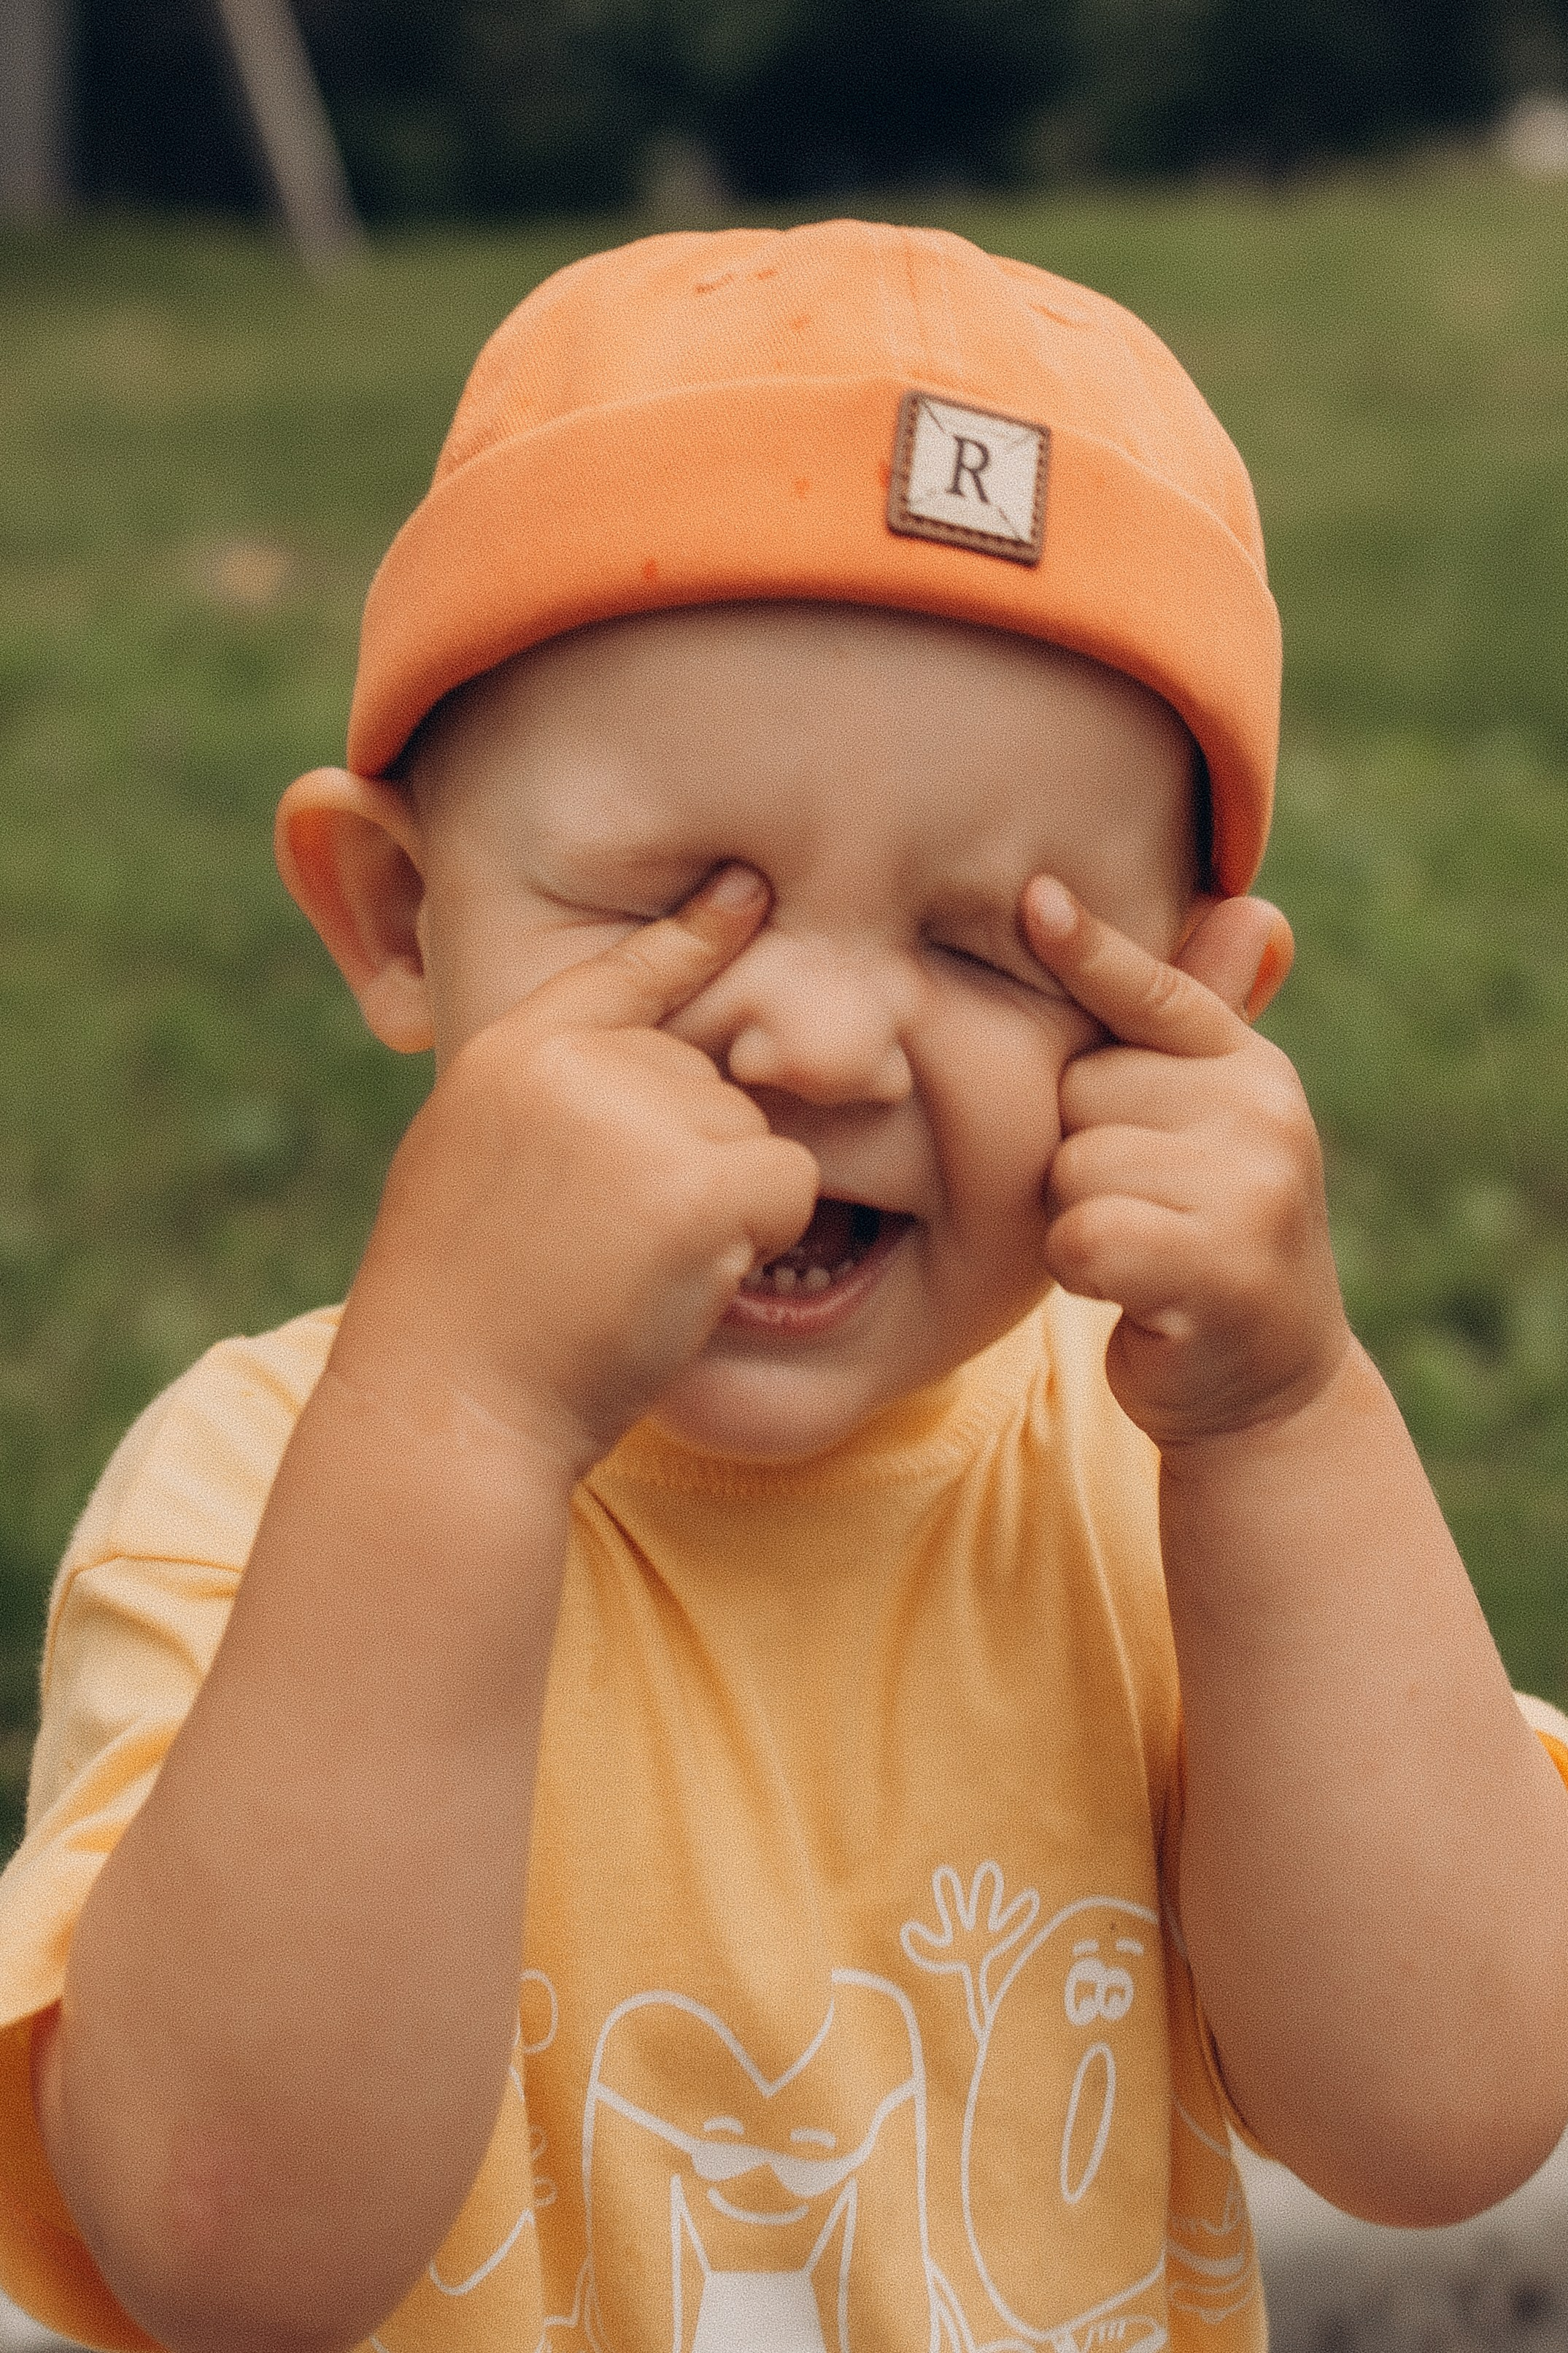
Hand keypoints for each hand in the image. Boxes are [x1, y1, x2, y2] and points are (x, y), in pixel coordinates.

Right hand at [336, 866, 818, 1477]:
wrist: (451, 1411)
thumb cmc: (463, 1317)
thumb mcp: (469, 1167)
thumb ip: (546, 1105)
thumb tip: (649, 1070)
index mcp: (511, 1053)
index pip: (620, 972)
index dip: (694, 935)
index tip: (747, 889)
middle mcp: (576, 1063)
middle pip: (709, 1079)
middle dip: (691, 1162)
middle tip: (603, 1248)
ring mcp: (639, 1114)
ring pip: (754, 1134)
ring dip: (720, 1208)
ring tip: (624, 1271)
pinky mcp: (699, 1180)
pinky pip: (789, 1184)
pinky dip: (758, 1239)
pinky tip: (679, 1283)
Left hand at [1021, 879, 1350, 1450]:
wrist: (1267, 1385)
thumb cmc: (1203, 1243)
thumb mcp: (1206, 1131)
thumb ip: (1193, 1034)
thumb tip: (1249, 906)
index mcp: (1247, 1064)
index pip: (1152, 993)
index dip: (1089, 950)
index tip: (1033, 898)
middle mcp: (1262, 1108)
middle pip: (1078, 1091)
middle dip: (1080, 1153)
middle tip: (1140, 1210)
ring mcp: (1252, 1183)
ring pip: (1073, 1165)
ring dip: (1077, 1217)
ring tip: (1140, 1251)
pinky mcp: (1222, 1263)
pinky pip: (1083, 1233)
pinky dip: (1082, 1269)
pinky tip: (1132, 1290)